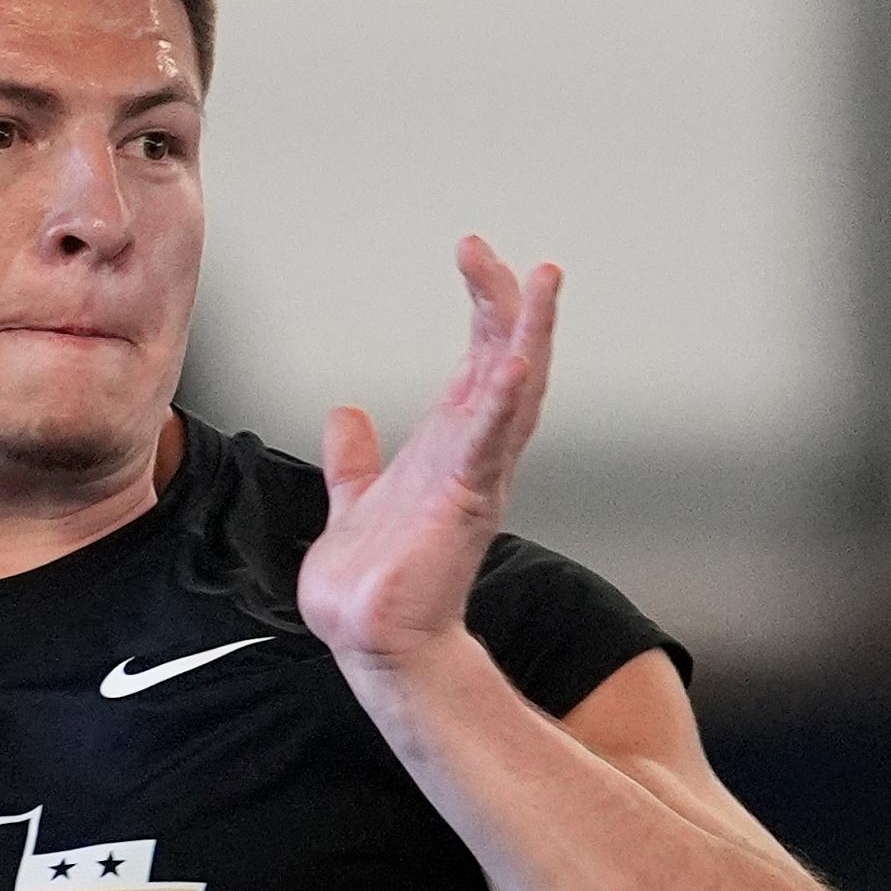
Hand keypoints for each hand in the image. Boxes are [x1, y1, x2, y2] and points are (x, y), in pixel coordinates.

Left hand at [299, 236, 558, 669]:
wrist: (369, 638)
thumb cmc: (374, 580)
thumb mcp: (355, 498)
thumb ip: (354, 457)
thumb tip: (347, 413)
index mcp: (450, 446)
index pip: (479, 359)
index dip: (484, 305)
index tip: (474, 251)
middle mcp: (473, 454)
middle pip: (507, 361)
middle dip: (509, 304)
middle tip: (506, 253)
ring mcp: (474, 477)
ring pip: (515, 393)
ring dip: (529, 336)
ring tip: (543, 281)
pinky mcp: (463, 504)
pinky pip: (490, 445)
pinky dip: (503, 402)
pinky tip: (513, 362)